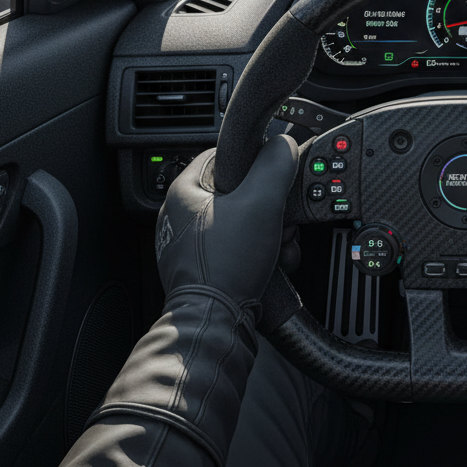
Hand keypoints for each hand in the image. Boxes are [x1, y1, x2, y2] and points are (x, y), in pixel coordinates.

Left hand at [154, 134, 297, 309]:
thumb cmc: (226, 265)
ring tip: (278, 243)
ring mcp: (194, 246)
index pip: (223, 155)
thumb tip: (283, 144)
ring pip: (246, 223)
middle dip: (270, 206)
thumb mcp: (261, 201)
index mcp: (184, 192)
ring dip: (272, 231)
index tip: (271, 173)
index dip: (254, 162)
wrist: (216, 322)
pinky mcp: (208, 269)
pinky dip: (263, 253)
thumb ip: (275, 164)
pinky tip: (273, 262)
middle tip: (279, 217)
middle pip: (241, 192)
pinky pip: (242, 249)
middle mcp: (183, 218)